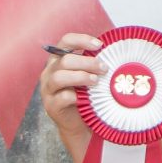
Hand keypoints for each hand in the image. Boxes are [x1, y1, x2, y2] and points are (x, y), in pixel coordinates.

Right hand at [40, 32, 105, 146]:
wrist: (77, 122)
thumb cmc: (84, 94)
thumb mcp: (88, 75)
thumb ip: (93, 64)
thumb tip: (113, 52)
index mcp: (58, 59)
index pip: (65, 41)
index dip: (82, 40)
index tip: (99, 45)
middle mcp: (49, 71)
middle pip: (65, 60)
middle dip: (87, 62)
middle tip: (104, 68)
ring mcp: (48, 88)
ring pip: (60, 77)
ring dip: (81, 77)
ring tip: (96, 81)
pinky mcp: (51, 105)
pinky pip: (63, 97)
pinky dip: (77, 96)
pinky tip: (87, 98)